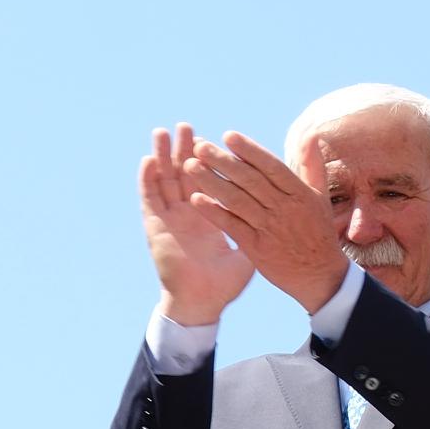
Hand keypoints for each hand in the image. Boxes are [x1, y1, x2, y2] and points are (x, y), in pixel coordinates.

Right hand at [138, 124, 253, 324]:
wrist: (203, 303)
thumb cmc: (225, 282)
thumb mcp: (248, 250)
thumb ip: (259, 228)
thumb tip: (282, 216)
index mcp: (208, 215)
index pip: (209, 180)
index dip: (210, 159)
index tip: (215, 137)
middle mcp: (187, 213)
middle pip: (183, 174)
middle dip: (185, 149)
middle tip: (187, 125)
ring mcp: (170, 218)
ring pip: (164, 180)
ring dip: (163, 156)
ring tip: (163, 132)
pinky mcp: (156, 228)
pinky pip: (150, 199)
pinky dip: (147, 179)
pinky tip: (148, 160)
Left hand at [181, 131, 347, 312]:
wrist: (319, 276)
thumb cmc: (318, 231)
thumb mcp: (320, 197)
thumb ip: (312, 165)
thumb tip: (310, 134)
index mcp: (299, 193)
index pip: (271, 166)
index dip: (249, 150)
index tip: (228, 136)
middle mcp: (284, 208)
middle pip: (249, 180)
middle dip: (222, 161)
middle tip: (199, 145)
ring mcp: (269, 229)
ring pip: (237, 200)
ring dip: (211, 181)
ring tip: (190, 166)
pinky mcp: (256, 248)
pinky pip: (231, 226)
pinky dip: (214, 212)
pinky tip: (196, 199)